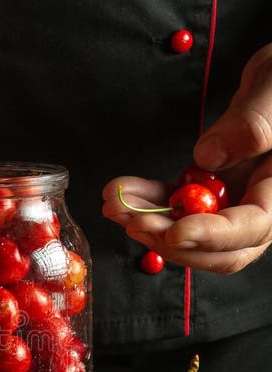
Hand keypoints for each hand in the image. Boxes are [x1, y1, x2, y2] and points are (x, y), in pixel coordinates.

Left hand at [102, 44, 271, 272]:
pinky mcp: (209, 187)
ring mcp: (232, 198)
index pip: (251, 228)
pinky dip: (149, 200)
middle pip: (217, 246)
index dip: (211, 235)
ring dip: (149, 221)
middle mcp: (259, 202)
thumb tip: (209, 157)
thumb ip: (252, 125)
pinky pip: (177, 202)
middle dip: (170, 238)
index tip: (175, 232)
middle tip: (134, 222)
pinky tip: (123, 191)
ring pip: (190, 229)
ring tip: (114, 205)